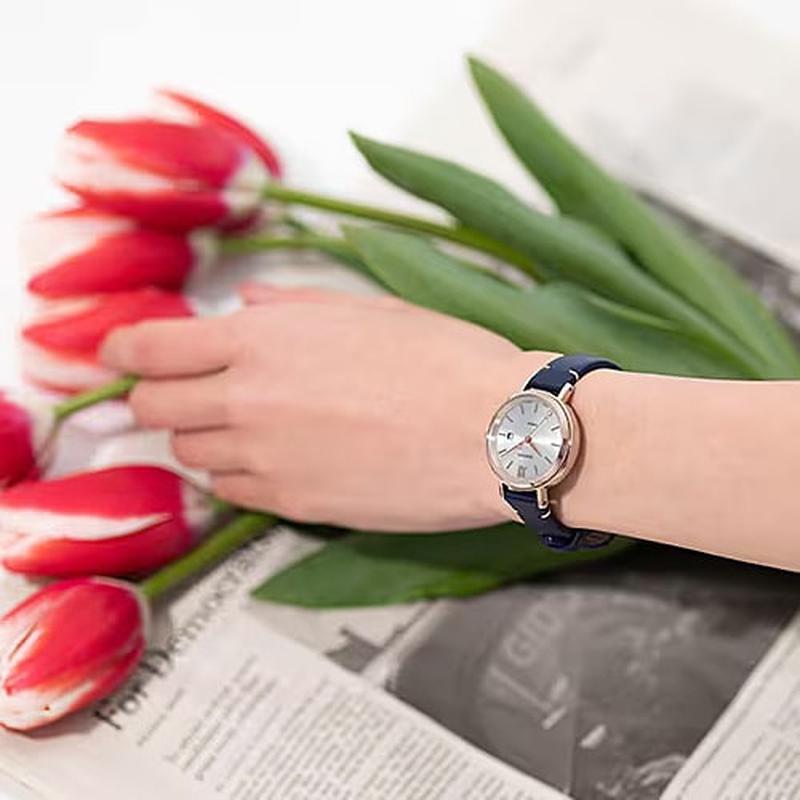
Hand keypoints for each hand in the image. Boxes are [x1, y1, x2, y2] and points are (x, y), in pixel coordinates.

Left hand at [100, 285, 544, 531]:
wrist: (495, 431)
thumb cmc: (443, 358)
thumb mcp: (367, 310)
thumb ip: (290, 309)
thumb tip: (243, 306)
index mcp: (260, 340)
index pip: (148, 348)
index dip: (121, 352)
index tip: (118, 357)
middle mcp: (246, 400)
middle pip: (153, 409)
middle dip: (159, 397)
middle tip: (189, 392)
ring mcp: (265, 459)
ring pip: (190, 455)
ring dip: (204, 437)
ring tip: (251, 426)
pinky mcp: (292, 506)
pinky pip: (232, 492)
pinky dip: (238, 474)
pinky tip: (276, 460)